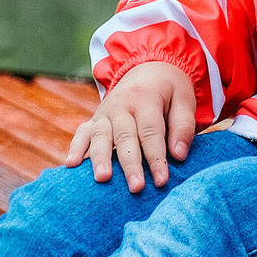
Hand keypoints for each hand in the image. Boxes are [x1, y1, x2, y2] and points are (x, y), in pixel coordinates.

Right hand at [67, 61, 194, 192]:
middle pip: (125, 137)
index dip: (156, 157)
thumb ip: (182, 127)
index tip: (161, 180)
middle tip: (135, 187)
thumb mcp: (184, 100)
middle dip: (130, 164)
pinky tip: (71, 165)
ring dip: (100, 158)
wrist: (146, 68)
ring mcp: (105, 112)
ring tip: (103, 178)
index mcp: (145, 98)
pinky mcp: (94, 119)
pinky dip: (76, 148)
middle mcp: (121, 104)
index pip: (150, 132)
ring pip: (100, 136)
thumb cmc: (169, 90)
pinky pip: (82, 133)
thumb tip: (178, 155)